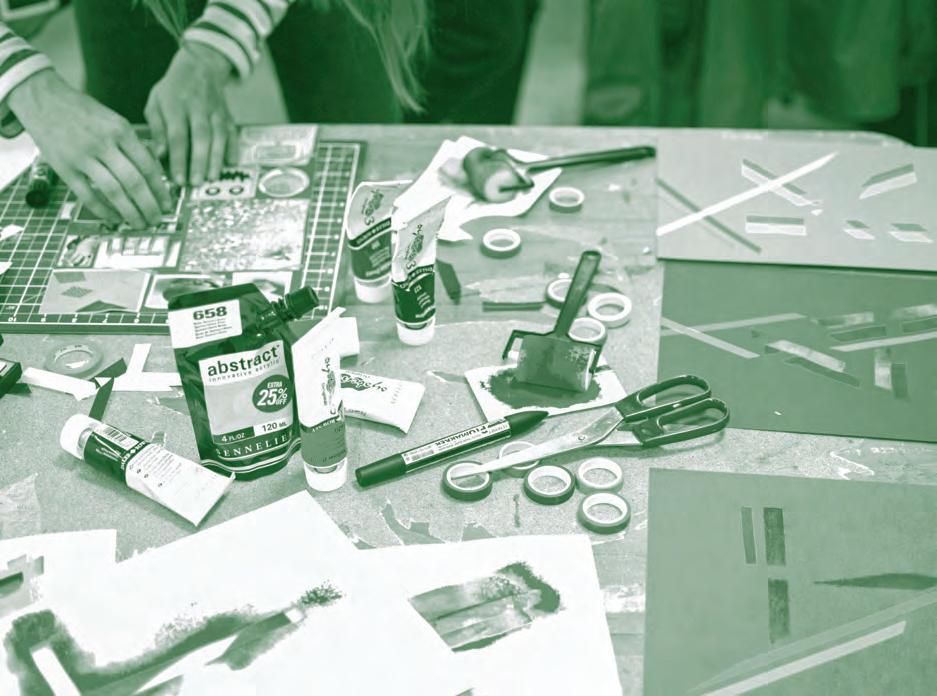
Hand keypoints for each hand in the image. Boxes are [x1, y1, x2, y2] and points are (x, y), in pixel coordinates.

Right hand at [8, 70, 170, 228]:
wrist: (43, 98)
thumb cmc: (83, 112)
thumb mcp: (114, 120)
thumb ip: (132, 145)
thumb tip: (154, 175)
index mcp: (121, 130)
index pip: (148, 166)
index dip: (160, 190)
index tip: (168, 204)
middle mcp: (104, 144)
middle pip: (134, 182)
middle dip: (149, 206)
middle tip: (157, 220)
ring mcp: (82, 157)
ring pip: (114, 191)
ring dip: (130, 212)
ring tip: (140, 224)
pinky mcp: (64, 168)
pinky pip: (88, 195)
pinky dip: (104, 210)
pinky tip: (115, 218)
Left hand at [145, 42, 235, 185]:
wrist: (200, 66)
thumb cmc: (173, 90)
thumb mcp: (156, 103)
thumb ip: (157, 128)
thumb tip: (159, 154)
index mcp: (175, 104)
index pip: (177, 135)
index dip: (178, 158)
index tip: (177, 179)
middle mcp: (197, 107)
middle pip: (200, 137)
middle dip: (199, 162)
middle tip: (196, 183)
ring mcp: (216, 111)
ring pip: (218, 136)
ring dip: (216, 158)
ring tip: (212, 178)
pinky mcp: (228, 115)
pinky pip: (233, 133)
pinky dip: (233, 148)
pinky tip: (231, 164)